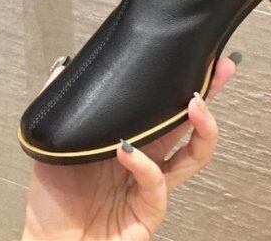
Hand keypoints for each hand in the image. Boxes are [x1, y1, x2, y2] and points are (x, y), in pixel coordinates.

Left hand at [21, 55, 237, 240]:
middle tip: (219, 70)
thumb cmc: (52, 204)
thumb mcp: (51, 145)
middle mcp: (145, 161)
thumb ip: (59, 108)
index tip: (195, 56)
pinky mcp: (147, 214)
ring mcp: (149, 188)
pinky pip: (157, 186)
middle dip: (208, 95)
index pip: (161, 108)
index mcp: (128, 140)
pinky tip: (127, 151)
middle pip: (188, 125)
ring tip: (193, 104)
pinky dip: (145, 166)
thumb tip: (63, 68)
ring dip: (201, 129)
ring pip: (193, 157)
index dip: (180, 83)